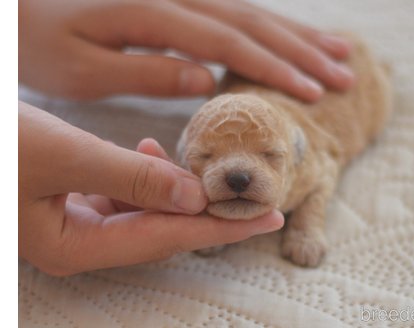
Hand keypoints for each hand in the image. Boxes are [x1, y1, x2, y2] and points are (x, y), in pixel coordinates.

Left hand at [19, 0, 353, 101]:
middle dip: (303, 51)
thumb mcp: (80, 67)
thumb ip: (146, 71)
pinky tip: (293, 37)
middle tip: (346, 76)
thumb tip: (207, 80)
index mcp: (152, 11)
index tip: (313, 92)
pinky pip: (236, 9)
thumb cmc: (39, 37)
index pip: (227, 42)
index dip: (274, 68)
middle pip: (252, 21)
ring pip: (253, 11)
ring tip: (340, 52)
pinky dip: (271, 27)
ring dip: (298, 34)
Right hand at [19, 101, 283, 275]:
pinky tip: (152, 153)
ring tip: (192, 164)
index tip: (268, 218)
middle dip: (205, 210)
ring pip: (145, 214)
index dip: (221, 228)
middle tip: (251, 192)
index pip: (168, 239)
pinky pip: (123, 198)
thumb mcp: (63, 155)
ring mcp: (75, 227)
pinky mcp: (73, 204)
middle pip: (162, 231)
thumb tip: (193, 196)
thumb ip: (130, 177)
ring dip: (175, 190)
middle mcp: (79, 245)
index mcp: (75, 247)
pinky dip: (145, 178)